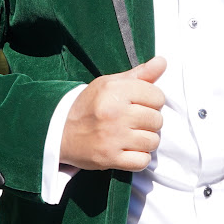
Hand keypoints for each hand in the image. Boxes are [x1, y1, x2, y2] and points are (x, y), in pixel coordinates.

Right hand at [60, 56, 165, 171]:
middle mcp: (115, 113)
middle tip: (136, 120)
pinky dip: (140, 157)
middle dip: (151, 120)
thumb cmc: (90, 104)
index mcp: (116, 90)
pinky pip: (142, 161)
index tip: (142, 103)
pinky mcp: (110, 159)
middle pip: (157, 120)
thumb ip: (139, 74)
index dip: (153, 100)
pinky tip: (130, 149)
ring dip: (147, 140)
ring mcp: (113, 138)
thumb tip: (163, 62)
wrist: (60, 131)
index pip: (157, 96)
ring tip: (134, 134)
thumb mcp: (110, 83)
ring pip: (153, 141)